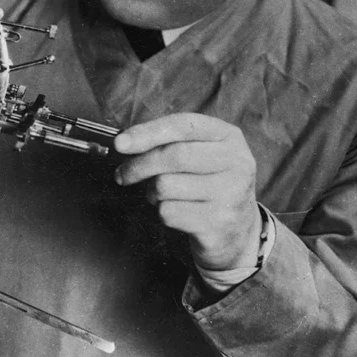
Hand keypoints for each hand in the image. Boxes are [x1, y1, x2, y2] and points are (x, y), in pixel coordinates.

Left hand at [113, 113, 261, 270]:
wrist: (237, 230)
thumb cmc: (207, 184)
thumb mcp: (199, 154)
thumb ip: (168, 143)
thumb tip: (123, 143)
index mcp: (229, 137)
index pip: (184, 126)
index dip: (148, 132)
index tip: (119, 143)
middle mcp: (237, 162)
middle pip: (173, 155)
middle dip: (139, 165)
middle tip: (122, 174)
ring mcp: (231, 194)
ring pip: (166, 185)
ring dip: (152, 192)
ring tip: (161, 195)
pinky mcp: (219, 222)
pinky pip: (169, 212)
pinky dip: (162, 213)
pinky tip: (176, 212)